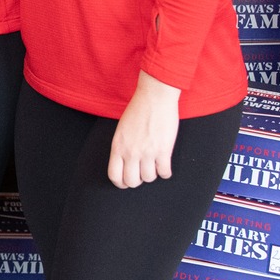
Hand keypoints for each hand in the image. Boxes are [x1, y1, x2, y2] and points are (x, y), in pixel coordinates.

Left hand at [106, 70, 180, 188]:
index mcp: (117, 146)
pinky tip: (164, 166)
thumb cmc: (138, 110)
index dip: (121, 182)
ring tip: (154, 165)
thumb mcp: (122, 130)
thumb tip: (126, 163)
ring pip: (149, 178)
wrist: (154, 97)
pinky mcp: (163, 150)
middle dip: (137, 180)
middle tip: (142, 174)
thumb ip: (122, 147)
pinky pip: (164, 172)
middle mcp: (130, 152)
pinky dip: (165, 172)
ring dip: (152, 174)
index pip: (114, 175)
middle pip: (131, 181)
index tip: (126, 181)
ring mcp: (147, 152)